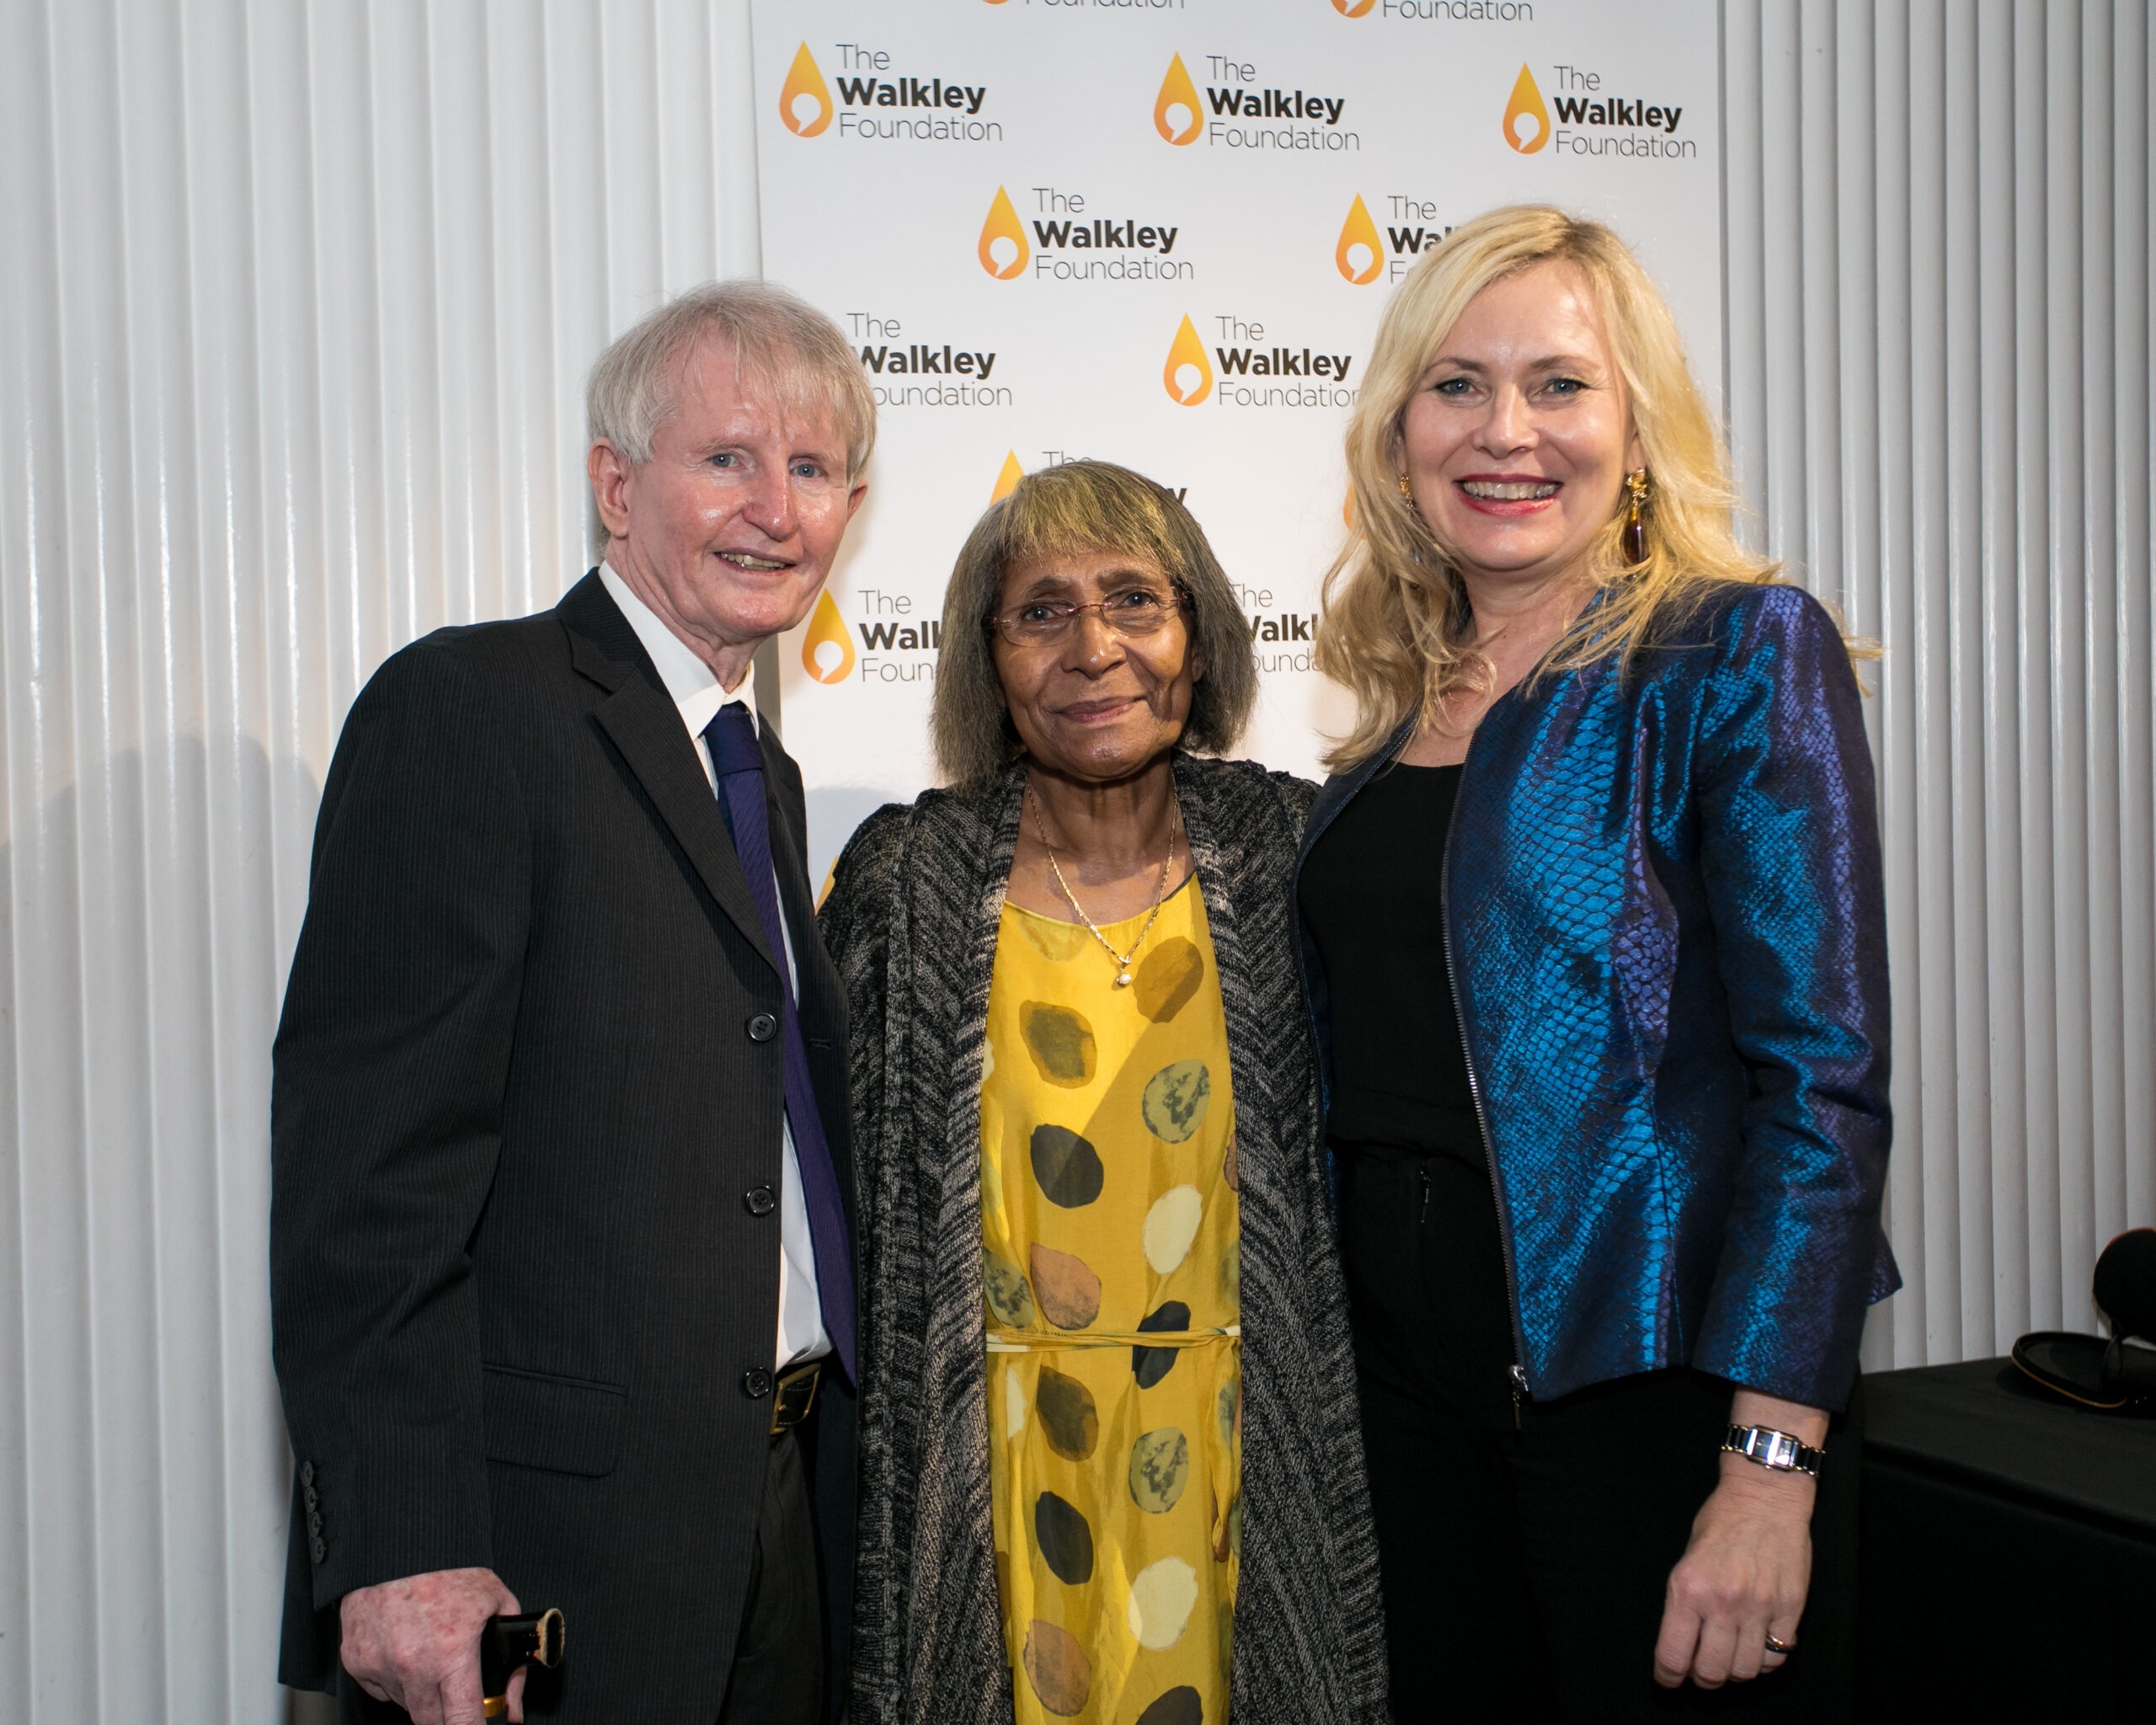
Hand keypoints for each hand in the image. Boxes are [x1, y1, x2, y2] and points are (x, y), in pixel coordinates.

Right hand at [339, 1567, 525, 1724]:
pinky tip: (405, 1648)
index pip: (461, 1722)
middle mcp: (412, 1666)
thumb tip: (513, 1709)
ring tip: (431, 1654)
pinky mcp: (355, 1661)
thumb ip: (511, 1662)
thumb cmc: (451, 1569)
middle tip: (456, 1691)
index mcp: (451, 1654)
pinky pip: (379, 1688)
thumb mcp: (498, 1605)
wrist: (400, 1543)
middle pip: (430, 1722)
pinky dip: (394, 1679)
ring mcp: (379, 1665)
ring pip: (405, 1705)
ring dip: (421, 1693)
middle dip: (447, 1715)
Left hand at [1653, 1459, 1812, 1687]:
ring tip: (1730, 1657)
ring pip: (1745, 1671)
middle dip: (1702, 1679)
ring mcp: (1759, 1608)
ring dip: (1734, 1672)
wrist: (1765, 1498)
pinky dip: (1765, 1661)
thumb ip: (1686, 1601)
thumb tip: (1684, 1643)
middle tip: (1701, 1671)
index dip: (1668, 1677)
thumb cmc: (1721, 1521)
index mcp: (1688, 1588)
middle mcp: (1722, 1603)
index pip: (1673, 1656)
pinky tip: (1757, 1647)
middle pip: (1711, 1673)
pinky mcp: (1790, 1610)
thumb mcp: (1687, 1558)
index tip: (1668, 1680)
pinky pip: (1778, 1656)